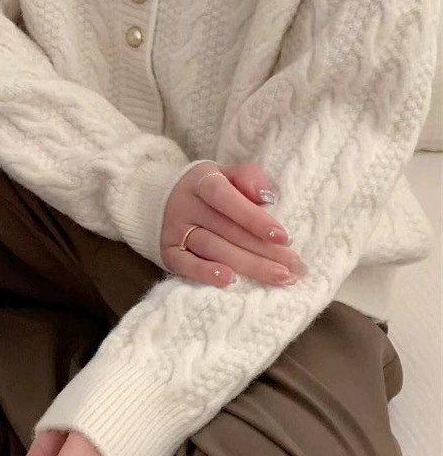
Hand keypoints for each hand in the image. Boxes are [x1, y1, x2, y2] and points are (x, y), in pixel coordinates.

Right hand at [160, 161, 308, 287]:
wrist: (161, 199)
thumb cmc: (209, 189)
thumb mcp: (227, 174)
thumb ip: (248, 177)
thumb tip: (265, 196)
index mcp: (202, 181)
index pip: (227, 198)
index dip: (254, 218)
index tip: (284, 237)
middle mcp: (185, 205)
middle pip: (226, 229)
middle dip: (264, 250)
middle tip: (295, 267)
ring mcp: (174, 229)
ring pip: (213, 249)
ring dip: (248, 265)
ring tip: (279, 277)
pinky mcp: (167, 252)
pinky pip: (185, 264)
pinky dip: (205, 273)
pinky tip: (230, 281)